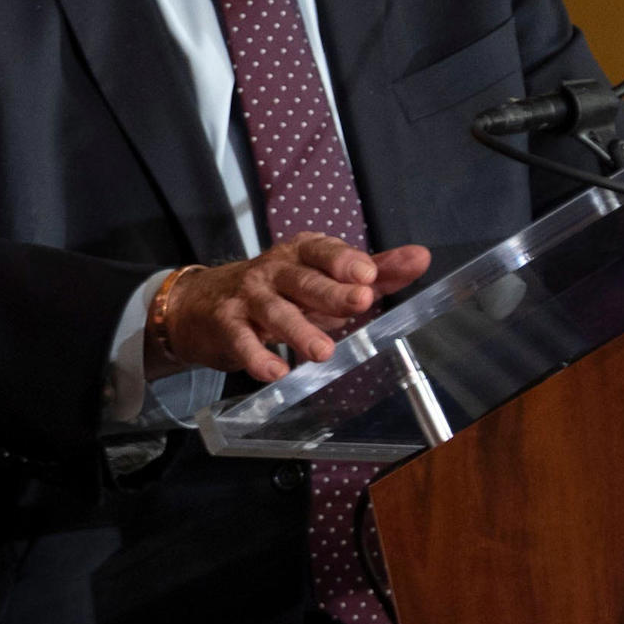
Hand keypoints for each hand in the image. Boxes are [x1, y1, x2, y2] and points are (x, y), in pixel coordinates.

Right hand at [152, 235, 434, 384]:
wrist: (202, 304)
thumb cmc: (280, 290)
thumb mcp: (323, 277)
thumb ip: (374, 271)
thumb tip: (421, 258)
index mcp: (301, 253)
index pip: (323, 251)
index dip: (344, 261)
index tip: (369, 274)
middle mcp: (274, 270)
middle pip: (303, 280)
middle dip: (331, 292)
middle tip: (361, 303)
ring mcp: (248, 296)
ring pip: (275, 311)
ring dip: (298, 331)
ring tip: (323, 352)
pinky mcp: (227, 324)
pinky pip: (242, 340)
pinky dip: (257, 356)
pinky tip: (275, 372)